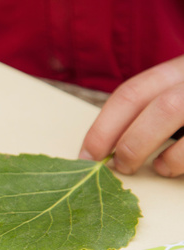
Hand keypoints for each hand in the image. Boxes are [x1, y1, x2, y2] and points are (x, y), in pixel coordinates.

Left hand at [79, 54, 183, 176]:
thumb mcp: (175, 93)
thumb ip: (147, 113)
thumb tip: (102, 148)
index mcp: (180, 69)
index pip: (132, 93)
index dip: (104, 128)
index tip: (86, 156)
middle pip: (160, 108)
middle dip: (132, 144)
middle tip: (119, 167)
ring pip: (183, 119)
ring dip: (166, 158)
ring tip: (158, 169)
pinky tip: (178, 169)